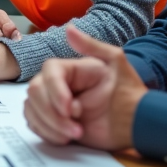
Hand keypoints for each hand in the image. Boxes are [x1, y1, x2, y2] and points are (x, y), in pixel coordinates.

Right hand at [23, 26, 147, 149]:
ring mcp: (53, 103)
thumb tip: (69, 28)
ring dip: (51, 125)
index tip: (70, 109)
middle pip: (34, 92)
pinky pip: (34, 124)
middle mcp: (57, 84)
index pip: (49, 73)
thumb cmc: (128, 92)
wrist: (135, 123)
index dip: (55, 91)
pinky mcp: (52, 120)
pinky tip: (67, 138)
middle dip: (52, 114)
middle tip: (77, 128)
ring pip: (31, 109)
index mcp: (69, 69)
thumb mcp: (115, 62)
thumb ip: (91, 45)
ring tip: (76, 134)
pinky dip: (47, 133)